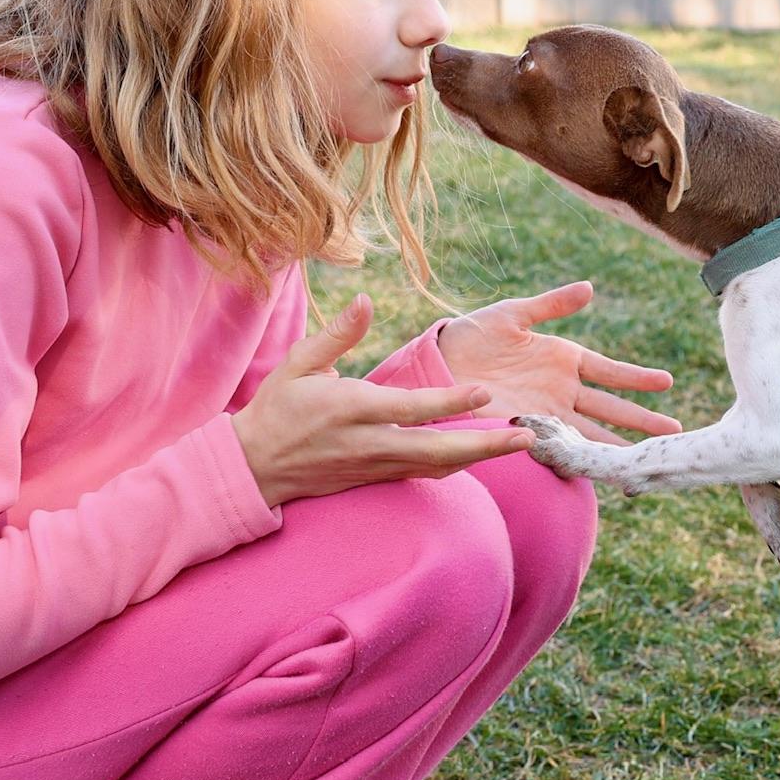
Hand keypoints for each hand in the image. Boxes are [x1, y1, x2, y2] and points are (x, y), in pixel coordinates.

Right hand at [231, 295, 535, 507]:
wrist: (253, 468)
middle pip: (436, 450)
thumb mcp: (297, 364)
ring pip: (436, 467)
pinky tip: (482, 455)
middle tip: (526, 437)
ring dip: (480, 458)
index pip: (411, 408)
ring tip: (519, 446)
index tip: (485, 392)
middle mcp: (369, 442)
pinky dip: (456, 465)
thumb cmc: (276, 409)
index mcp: (351, 409)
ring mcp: (375, 466)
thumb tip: (365, 300)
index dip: (451, 403)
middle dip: (484, 445)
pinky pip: (424, 474)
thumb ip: (336, 335)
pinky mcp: (377, 479)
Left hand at [436, 280, 680, 444]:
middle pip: (610, 410)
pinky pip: (558, 448)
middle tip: (674, 433)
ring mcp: (546, 415)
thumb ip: (551, 304)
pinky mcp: (525, 432)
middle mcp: (561, 391)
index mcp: (564, 359)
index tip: (667, 383)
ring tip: (645, 461)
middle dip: (642, 421)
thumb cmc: (473, 335)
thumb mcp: (513, 315)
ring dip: (617, 447)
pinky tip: (598, 472)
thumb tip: (589, 288)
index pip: (611, 372)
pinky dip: (578, 459)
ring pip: (591, 434)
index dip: (638, 379)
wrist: (438, 365)